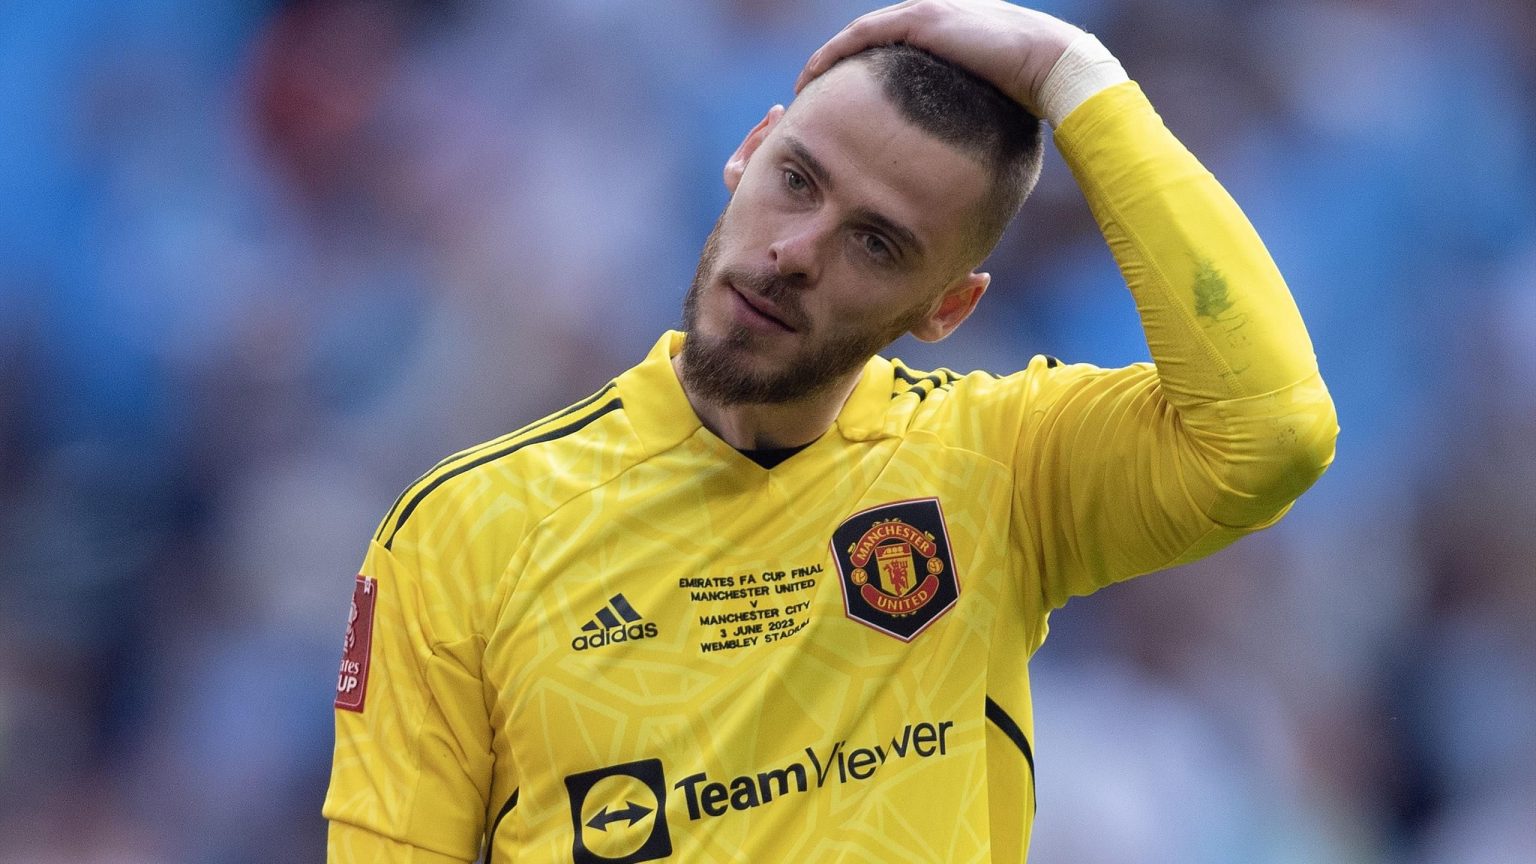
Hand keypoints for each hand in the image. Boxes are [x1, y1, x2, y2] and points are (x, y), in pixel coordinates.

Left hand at [794, 0, 1083, 116]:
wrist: (1052, 65)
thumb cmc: (1030, 94)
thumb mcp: (988, 107)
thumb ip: (965, 119)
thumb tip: (957, 160)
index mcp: (946, 33)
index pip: (890, 48)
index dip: (860, 71)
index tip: (839, 101)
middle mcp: (932, 16)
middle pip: (869, 39)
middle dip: (837, 65)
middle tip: (811, 94)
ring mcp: (927, 13)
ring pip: (860, 34)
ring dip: (828, 59)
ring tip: (805, 86)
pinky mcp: (923, 19)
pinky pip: (864, 35)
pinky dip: (836, 52)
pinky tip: (814, 74)